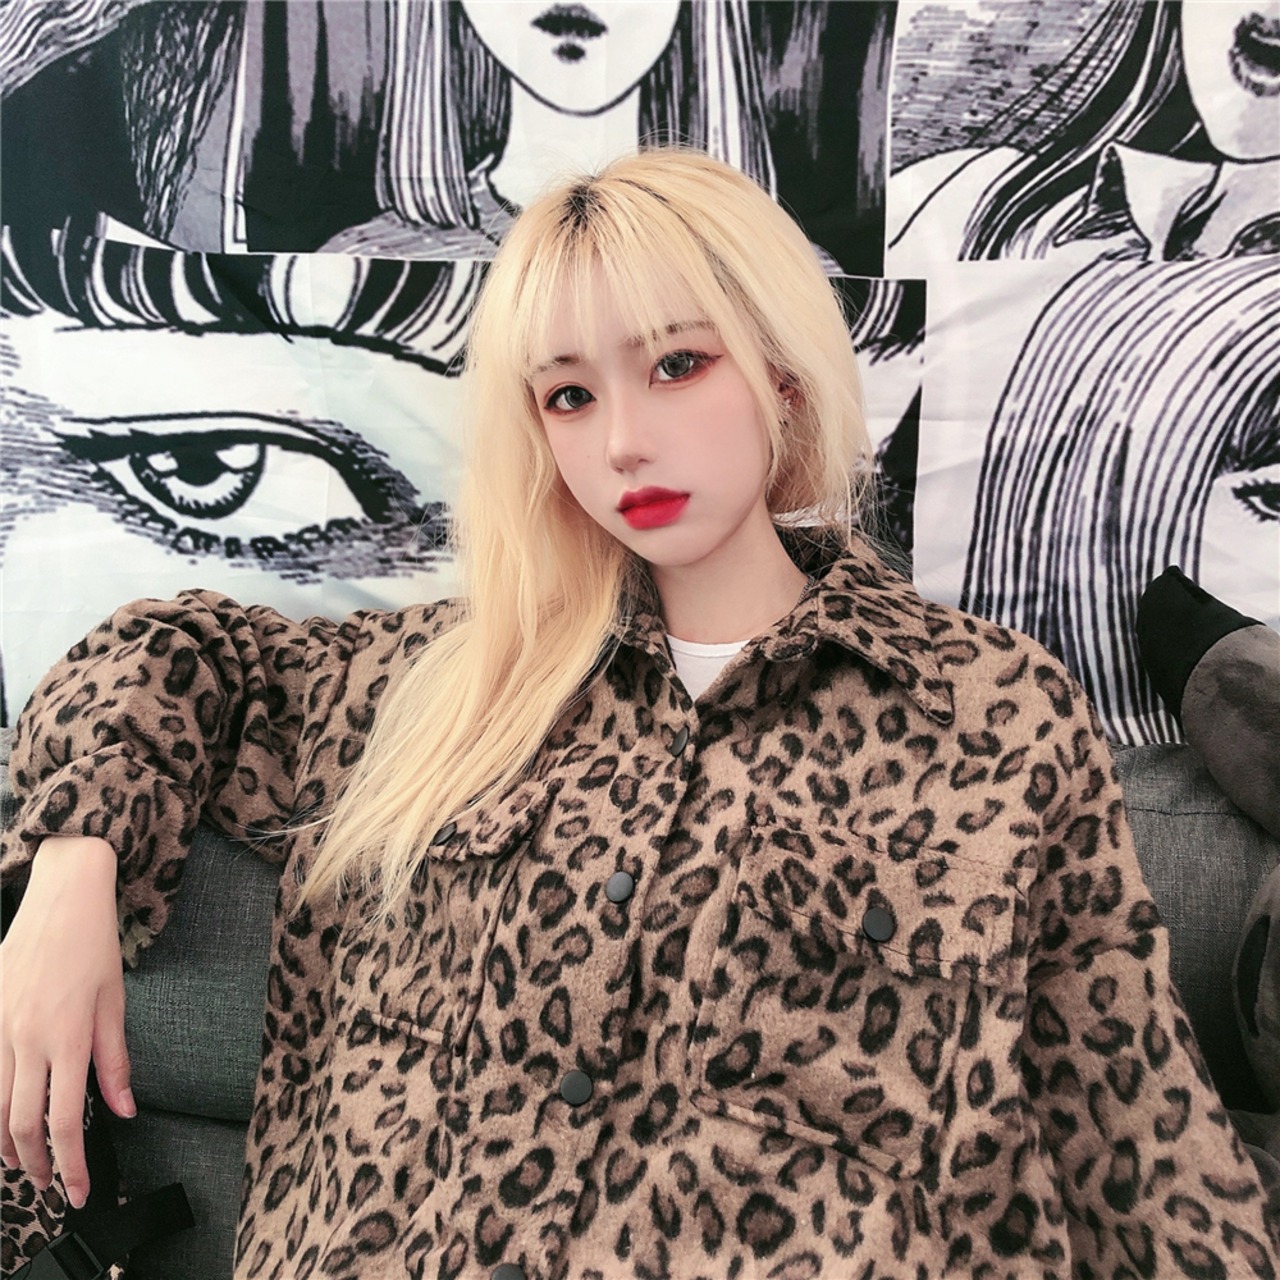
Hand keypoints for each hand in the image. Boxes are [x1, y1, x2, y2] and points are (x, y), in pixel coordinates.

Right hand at [0, 836, 134, 1208]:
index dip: (71, 1164)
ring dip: (4, 1144)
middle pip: (22, 1124)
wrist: (63, 898)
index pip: (66, 1121)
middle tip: (48, 1186)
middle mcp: (28, 1040)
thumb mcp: (115, 1002)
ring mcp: (0, 1030)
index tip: (80, 1191)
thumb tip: (122, 1111)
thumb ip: (115, 1062)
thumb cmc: (94, 946)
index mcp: (68, 1038)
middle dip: (35, 1165)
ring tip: (20, 1163)